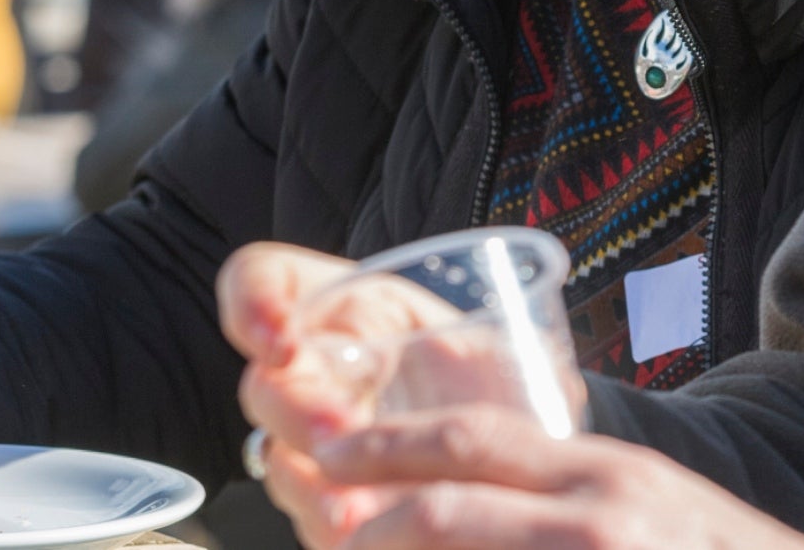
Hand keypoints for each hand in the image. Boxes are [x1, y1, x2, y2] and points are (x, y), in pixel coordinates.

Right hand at [224, 241, 591, 546]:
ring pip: (282, 463)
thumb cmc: (501, 382)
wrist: (513, 455)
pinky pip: (311, 519)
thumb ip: (502, 349)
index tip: (279, 338)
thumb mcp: (508, 343)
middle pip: (265, 385)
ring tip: (352, 510)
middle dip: (296, 412)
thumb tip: (551, 382)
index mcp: (349, 311)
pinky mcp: (328, 503)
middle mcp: (317, 373)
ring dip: (312, 485)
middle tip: (338, 436)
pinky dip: (334, 529)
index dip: (252, 302)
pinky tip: (362, 535)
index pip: (260, 279)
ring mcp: (314, 444)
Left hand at [292, 405, 803, 549]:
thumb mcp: (648, 501)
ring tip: (346, 548)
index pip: (473, 438)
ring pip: (458, 549)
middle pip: (447, 507)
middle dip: (367, 519)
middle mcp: (598, 513)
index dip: (389, 444)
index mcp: (602, 472)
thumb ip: (568, 488)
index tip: (331, 453)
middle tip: (322, 522)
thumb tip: (474, 485)